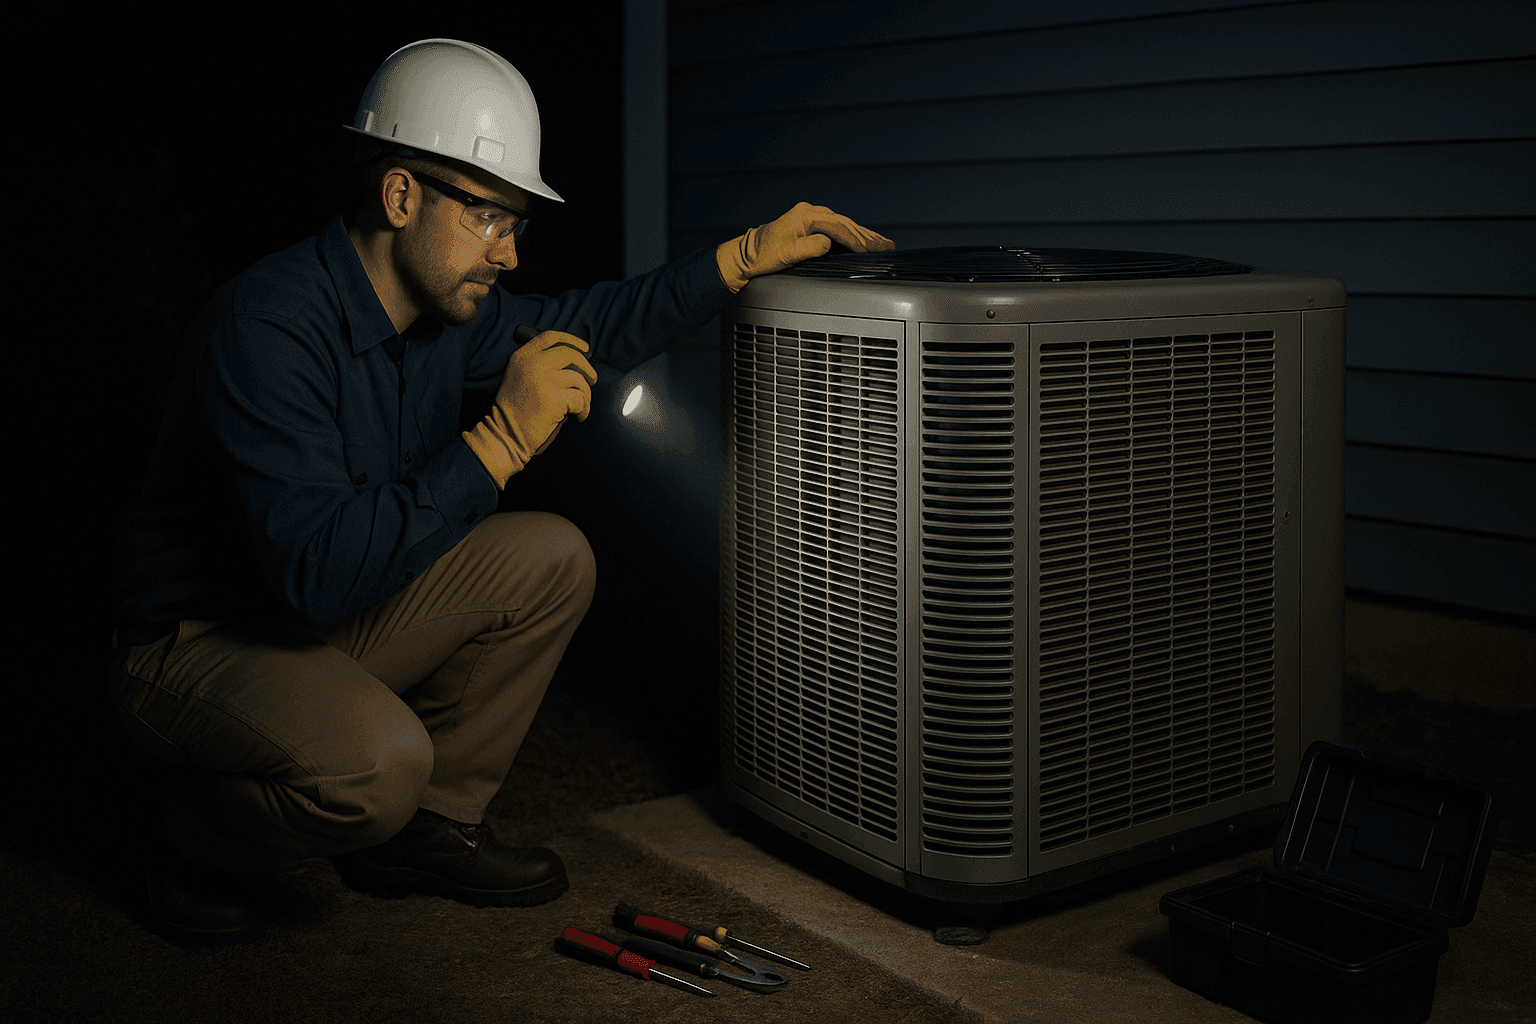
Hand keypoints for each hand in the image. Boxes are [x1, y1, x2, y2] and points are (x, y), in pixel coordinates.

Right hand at [462, 331, 597, 486]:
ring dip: (586, 394)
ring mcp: (542, 380)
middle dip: (586, 367)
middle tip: (592, 379)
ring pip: (579, 379)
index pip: (550, 337)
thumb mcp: (519, 377)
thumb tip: (578, 360)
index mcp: (521, 357)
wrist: (505, 434)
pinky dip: (584, 409)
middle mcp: (532, 364)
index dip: (571, 340)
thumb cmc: (516, 410)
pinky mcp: (553, 399)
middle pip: (570, 354)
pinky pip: (580, 399)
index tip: (586, 348)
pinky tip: (578, 417)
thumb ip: (540, 364)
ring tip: (580, 406)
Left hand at [716, 202, 893, 291]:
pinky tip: (865, 241)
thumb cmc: (764, 255)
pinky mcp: (812, 225)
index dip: (856, 239)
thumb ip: (807, 247)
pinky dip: (853, 235)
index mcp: (806, 215)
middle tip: (888, 246)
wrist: (748, 254)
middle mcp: (811, 212)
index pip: (838, 226)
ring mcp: (812, 217)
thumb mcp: (785, 254)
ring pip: (845, 225)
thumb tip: (827, 243)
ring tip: (884, 244)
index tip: (870, 250)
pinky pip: (838, 228)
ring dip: (864, 235)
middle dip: (868, 236)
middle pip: (846, 223)